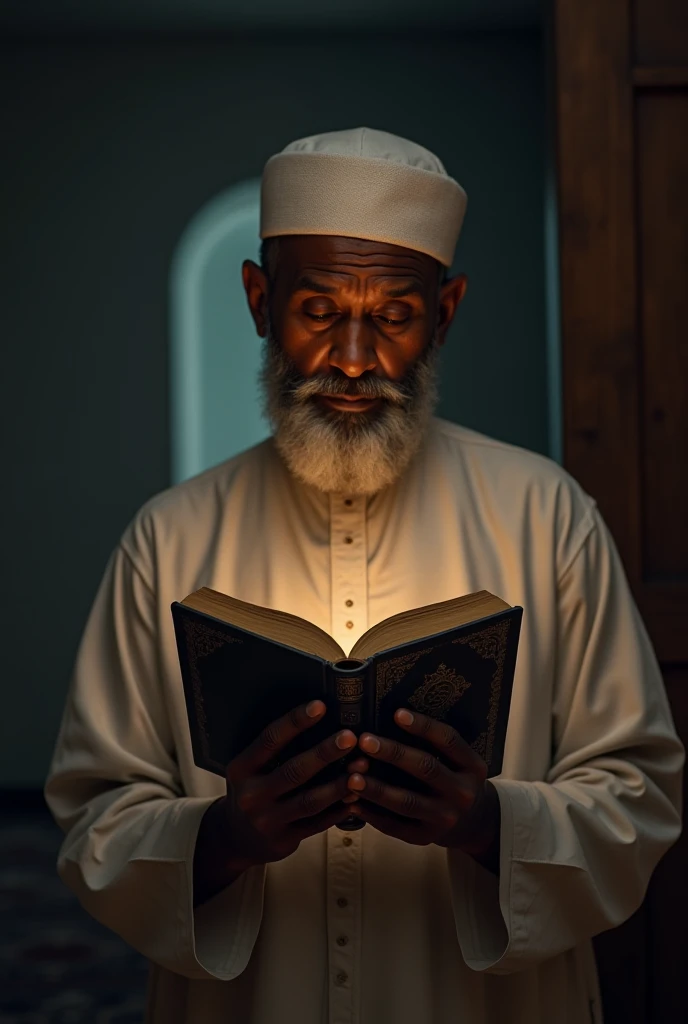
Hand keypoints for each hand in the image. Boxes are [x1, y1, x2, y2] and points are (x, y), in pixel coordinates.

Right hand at [219, 699, 358, 869]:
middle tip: (350, 736)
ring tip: (362, 768)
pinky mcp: (283, 840)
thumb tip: (316, 718)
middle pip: (294, 770)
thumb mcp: (249, 769)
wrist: (234, 838)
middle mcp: (251, 795)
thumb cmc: (251, 790)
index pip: (270, 740)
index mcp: (242, 769)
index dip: (295, 721)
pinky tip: (356, 796)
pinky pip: (317, 824)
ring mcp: (267, 820)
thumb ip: (273, 750)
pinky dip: (339, 810)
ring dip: (339, 784)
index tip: (320, 706)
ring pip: (310, 801)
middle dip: (325, 752)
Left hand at [345, 708, 500, 868]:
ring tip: (351, 776)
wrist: (473, 824)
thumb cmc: (454, 780)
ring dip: (376, 789)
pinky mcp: (426, 837)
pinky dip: (372, 814)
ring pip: (406, 801)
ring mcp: (444, 818)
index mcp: (472, 767)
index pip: (448, 741)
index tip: (397, 713)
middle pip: (426, 768)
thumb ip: (435, 746)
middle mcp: (462, 793)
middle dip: (393, 753)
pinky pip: (395, 826)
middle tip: (364, 741)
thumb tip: (393, 719)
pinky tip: (352, 802)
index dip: (424, 726)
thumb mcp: (459, 762)